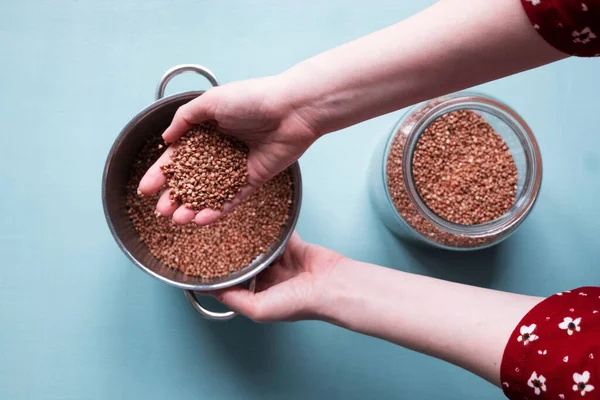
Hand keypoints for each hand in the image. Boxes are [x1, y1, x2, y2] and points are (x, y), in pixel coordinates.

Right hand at [137, 75, 319, 224]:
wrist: (292, 110)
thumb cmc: (252, 98)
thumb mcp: (212, 101)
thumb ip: (185, 118)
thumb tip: (166, 138)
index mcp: (208, 130)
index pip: (179, 156)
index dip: (162, 172)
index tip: (145, 189)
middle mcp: (220, 149)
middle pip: (192, 178)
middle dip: (175, 195)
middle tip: (160, 211)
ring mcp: (236, 166)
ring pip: (210, 192)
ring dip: (193, 207)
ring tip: (177, 220)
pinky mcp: (253, 179)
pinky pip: (233, 198)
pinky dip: (218, 210)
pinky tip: (201, 220)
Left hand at [212, 233, 343, 322]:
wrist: (332, 286)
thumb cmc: (301, 303)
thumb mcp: (259, 309)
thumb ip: (234, 299)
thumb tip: (211, 289)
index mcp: (260, 297)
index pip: (233, 284)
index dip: (219, 274)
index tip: (202, 262)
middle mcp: (269, 279)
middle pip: (245, 263)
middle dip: (231, 252)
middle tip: (213, 237)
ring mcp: (281, 261)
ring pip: (259, 246)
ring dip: (248, 237)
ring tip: (230, 224)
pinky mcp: (293, 245)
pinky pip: (277, 232)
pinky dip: (269, 224)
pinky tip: (256, 216)